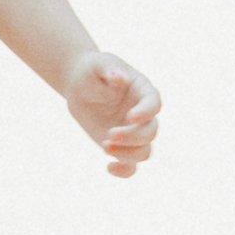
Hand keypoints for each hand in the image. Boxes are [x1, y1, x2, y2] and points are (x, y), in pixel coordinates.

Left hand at [63, 52, 161, 177]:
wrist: (80, 84)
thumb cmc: (93, 70)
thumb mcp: (99, 63)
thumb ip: (110, 69)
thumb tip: (119, 77)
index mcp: (144, 92)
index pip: (154, 105)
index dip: (146, 113)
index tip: (130, 117)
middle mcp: (143, 116)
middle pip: (150, 132)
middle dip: (132, 137)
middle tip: (109, 136)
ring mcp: (133, 132)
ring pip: (144, 151)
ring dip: (128, 154)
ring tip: (105, 146)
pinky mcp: (121, 145)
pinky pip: (130, 165)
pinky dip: (124, 171)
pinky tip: (109, 168)